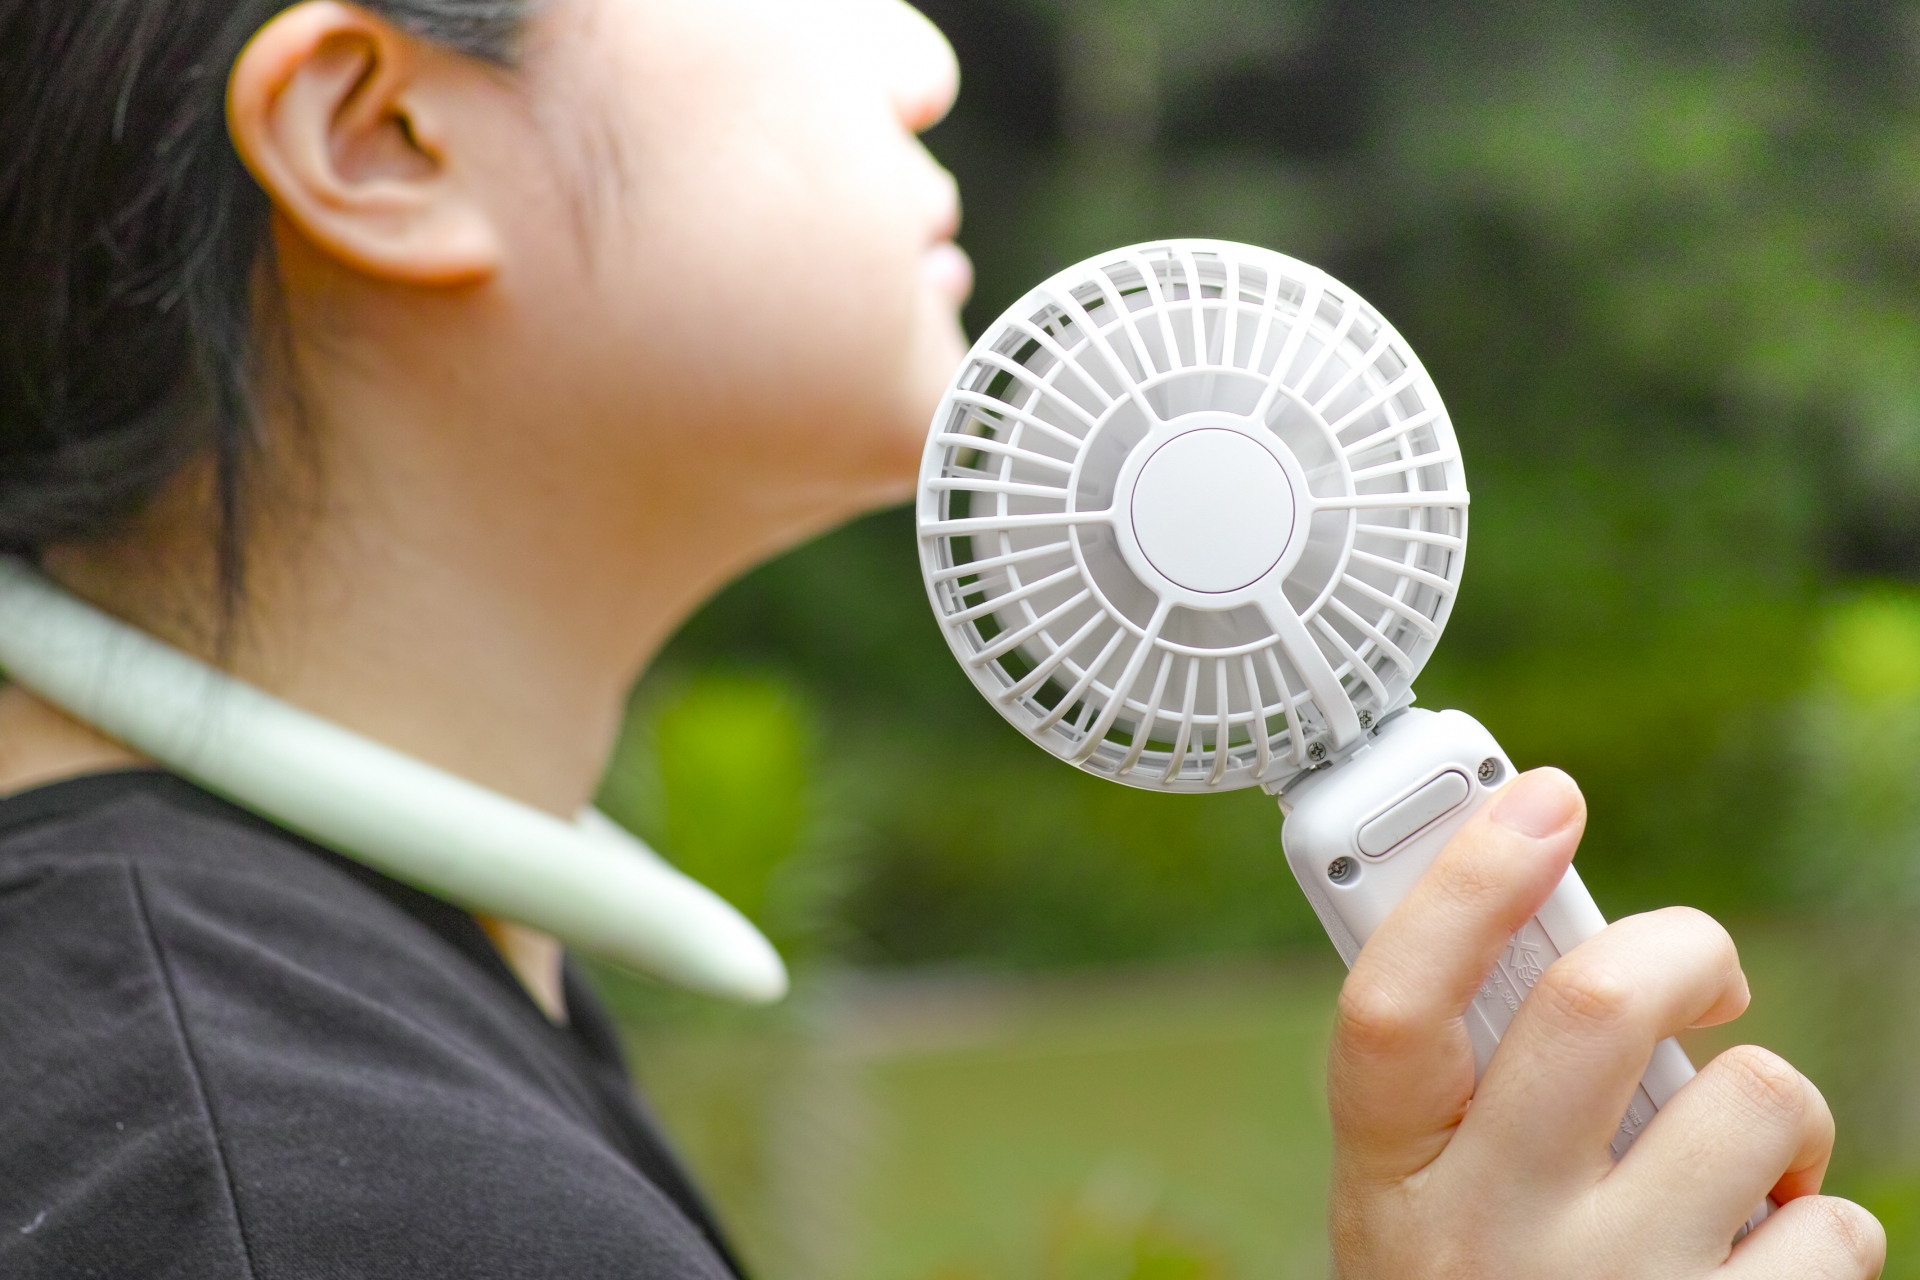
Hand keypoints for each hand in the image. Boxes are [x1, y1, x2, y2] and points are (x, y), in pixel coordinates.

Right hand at [1327, 767, 1883, 1278]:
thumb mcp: (1427, 1199)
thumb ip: (1471, 1076)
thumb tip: (1543, 908)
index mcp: (1392, 1180)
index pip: (1390, 1003)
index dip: (1464, 883)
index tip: (1543, 796)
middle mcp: (1487, 1239)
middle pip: (1590, 1007)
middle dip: (1681, 948)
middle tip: (1700, 973)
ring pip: (1753, 1102)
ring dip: (1768, 1111)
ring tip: (1725, 1169)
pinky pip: (1834, 1227)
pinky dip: (1819, 1226)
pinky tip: (1754, 1262)